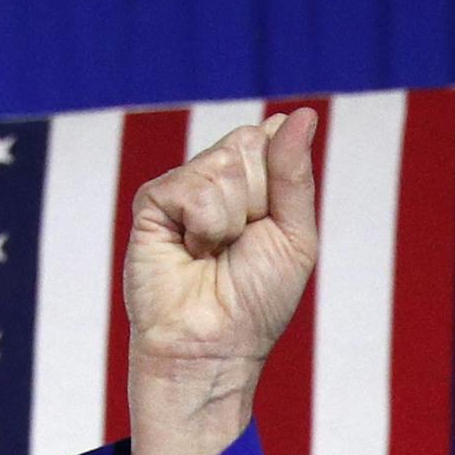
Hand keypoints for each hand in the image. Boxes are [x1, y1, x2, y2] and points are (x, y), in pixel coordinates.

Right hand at [125, 108, 319, 454]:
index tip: (273, 221)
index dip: (281, 176)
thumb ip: (293, 174)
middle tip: (245, 243)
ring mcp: (184, 188)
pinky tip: (192, 250)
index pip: (273, 138)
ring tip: (216, 252)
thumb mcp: (294, 235)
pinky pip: (193, 185)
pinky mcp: (153, 201)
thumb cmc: (258, 299)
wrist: (215, 342)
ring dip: (233, 217)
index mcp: (258, 183)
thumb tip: (301, 113)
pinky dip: (206, 224)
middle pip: (248, 143)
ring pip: (223, 163)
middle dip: (261, 199)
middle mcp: (219, 179)